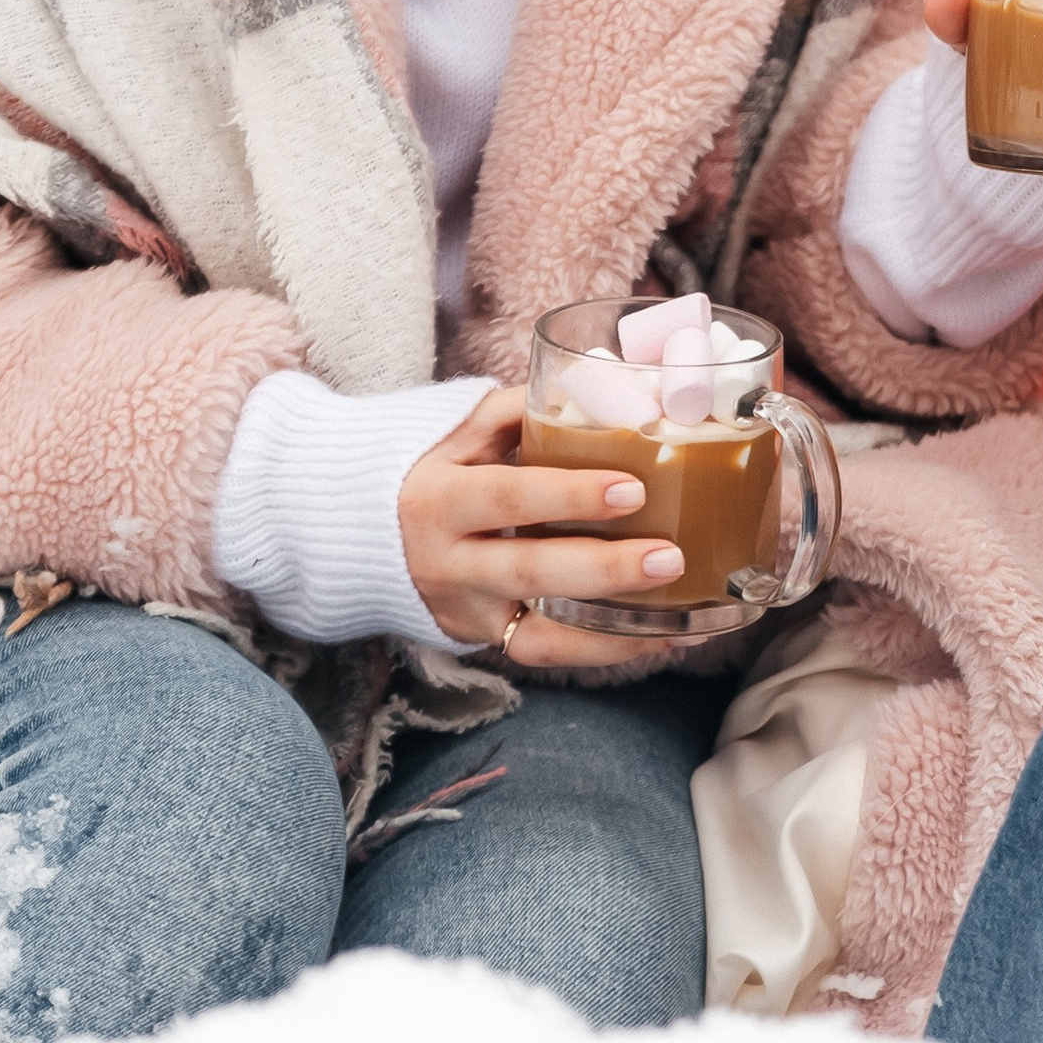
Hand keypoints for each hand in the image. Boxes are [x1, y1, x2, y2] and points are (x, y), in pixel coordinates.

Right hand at [398, 384, 686, 662]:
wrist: (365, 533)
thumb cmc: (432, 467)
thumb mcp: (461, 428)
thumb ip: (521, 408)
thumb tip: (601, 388)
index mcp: (441, 498)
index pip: (509, 497)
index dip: (570, 495)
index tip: (632, 488)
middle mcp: (448, 563)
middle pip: (530, 571)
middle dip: (605, 570)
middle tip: (669, 558)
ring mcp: (467, 610)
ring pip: (541, 634)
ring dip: (614, 630)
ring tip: (677, 619)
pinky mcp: (484, 640)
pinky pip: (545, 654)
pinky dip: (603, 652)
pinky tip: (655, 638)